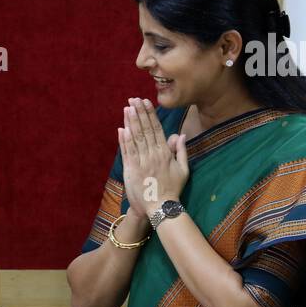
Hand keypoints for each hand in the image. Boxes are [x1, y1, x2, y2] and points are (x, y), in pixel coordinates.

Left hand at [120, 97, 188, 215]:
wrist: (161, 207)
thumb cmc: (173, 189)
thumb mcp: (184, 170)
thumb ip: (181, 151)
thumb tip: (180, 135)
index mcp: (165, 153)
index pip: (157, 129)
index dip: (151, 114)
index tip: (146, 102)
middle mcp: (153, 154)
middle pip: (145, 129)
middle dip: (139, 113)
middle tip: (134, 99)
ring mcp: (142, 161)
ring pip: (136, 138)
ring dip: (131, 122)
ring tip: (127, 108)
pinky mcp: (132, 169)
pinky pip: (128, 152)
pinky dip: (124, 140)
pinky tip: (121, 128)